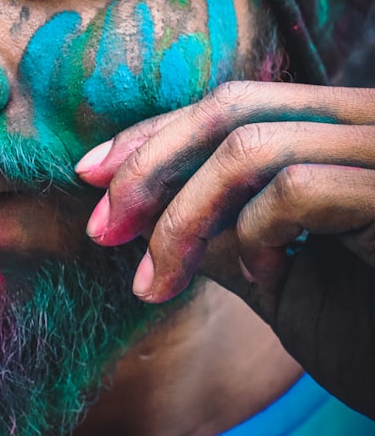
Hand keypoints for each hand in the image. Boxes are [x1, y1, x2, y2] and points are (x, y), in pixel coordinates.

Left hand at [75, 81, 374, 417]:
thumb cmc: (363, 330)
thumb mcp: (271, 271)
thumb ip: (215, 226)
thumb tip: (137, 204)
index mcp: (337, 129)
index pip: (227, 105)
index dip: (152, 134)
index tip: (90, 174)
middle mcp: (368, 122)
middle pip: (230, 108)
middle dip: (148, 167)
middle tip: (100, 228)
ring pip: (249, 148)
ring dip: (181, 219)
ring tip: (157, 280)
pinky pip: (294, 190)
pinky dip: (253, 236)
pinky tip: (263, 277)